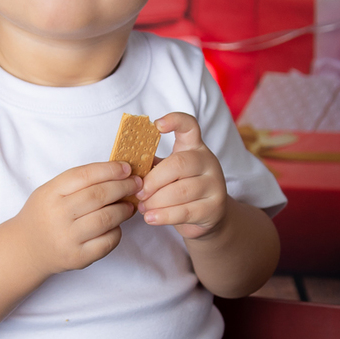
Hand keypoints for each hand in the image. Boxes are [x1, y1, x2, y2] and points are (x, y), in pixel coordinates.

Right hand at [16, 161, 139, 278]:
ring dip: (124, 209)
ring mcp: (68, 238)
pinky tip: (116, 225)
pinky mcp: (78, 258)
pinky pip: (108, 242)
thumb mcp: (50, 191)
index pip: (85, 176)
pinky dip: (117, 231)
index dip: (110, 170)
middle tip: (136, 184)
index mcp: (50, 194)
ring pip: (107, 218)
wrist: (26, 249)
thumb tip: (117, 173)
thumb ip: (78, 182)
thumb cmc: (44, 215)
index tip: (127, 168)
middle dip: (124, 187)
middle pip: (99, 196)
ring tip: (129, 205)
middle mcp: (58, 215)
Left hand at [137, 113, 226, 239]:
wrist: (207, 215)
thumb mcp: (167, 172)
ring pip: (180, 191)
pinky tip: (151, 218)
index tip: (157, 125)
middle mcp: (207, 161)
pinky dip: (164, 216)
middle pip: (179, 164)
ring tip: (143, 207)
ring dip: (156, 201)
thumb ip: (151, 166)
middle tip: (138, 192)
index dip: (174, 120)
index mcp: (194, 147)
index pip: (189, 125)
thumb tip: (124, 166)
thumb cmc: (179, 189)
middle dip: (153, 181)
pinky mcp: (214, 207)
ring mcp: (215, 184)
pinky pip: (185, 211)